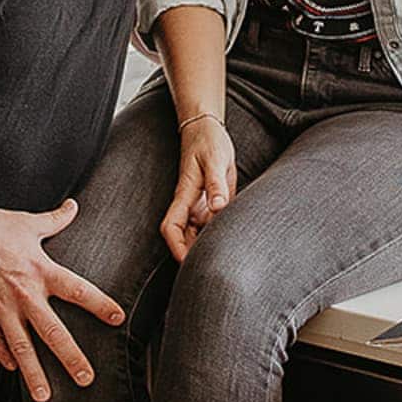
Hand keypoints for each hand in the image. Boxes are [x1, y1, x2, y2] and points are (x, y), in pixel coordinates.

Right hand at [0, 199, 123, 400]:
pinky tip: (12, 368)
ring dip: (35, 373)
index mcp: (40, 270)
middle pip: (53, 331)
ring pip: (22, 347)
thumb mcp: (27, 222)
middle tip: (87, 379)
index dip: (100, 304)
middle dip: (71, 357)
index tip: (118, 319)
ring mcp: (0, 307)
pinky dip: (4, 355)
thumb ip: (55, 220)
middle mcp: (24, 293)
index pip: (78, 291)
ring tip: (45, 397)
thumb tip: (73, 206)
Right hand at [161, 114, 237, 262]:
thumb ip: (216, 184)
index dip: (175, 248)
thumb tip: (218, 206)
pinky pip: (209, 226)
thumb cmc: (208, 142)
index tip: (187, 263)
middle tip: (210, 271)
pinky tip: (230, 243)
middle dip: (191, 256)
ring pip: (196, 235)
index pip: (171, 228)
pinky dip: (215, 236)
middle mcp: (189, 205)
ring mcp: (198, 205)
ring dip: (203, 248)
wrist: (207, 129)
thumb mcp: (216, 161)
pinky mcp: (210, 204)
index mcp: (185, 195)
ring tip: (224, 262)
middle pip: (182, 238)